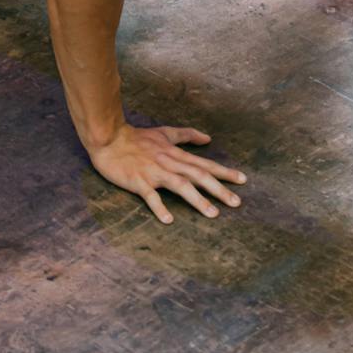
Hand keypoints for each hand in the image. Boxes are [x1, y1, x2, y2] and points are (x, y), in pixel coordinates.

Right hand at [89, 124, 245, 223]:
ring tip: (213, 214)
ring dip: (197, 199)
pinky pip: (150, 196)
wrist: (109, 139)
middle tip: (236, 202)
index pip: (204, 164)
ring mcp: (153, 172)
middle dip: (219, 189)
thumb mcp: (164, 132)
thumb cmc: (137, 137)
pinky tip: (169, 220)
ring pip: (179, 185)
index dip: (224, 172)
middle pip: (198, 176)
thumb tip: (208, 138)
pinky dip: (160, 207)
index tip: (243, 180)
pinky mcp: (138, 181)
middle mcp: (168, 162)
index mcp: (175, 154)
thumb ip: (187, 135)